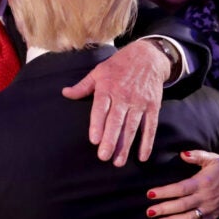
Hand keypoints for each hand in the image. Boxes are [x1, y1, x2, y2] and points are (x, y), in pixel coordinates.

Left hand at [63, 39, 167, 165]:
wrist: (148, 56)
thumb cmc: (119, 65)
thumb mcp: (98, 71)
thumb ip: (83, 86)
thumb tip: (65, 93)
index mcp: (108, 87)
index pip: (101, 108)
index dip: (98, 124)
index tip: (94, 139)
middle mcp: (124, 96)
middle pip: (116, 121)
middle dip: (111, 140)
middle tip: (104, 156)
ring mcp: (139, 102)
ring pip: (132, 127)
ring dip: (126, 145)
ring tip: (118, 162)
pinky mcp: (153, 106)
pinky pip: (150, 127)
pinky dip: (147, 142)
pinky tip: (141, 156)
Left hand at [146, 151, 218, 218]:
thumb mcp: (212, 158)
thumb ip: (196, 155)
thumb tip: (181, 154)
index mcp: (203, 182)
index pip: (180, 188)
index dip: (165, 192)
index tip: (150, 194)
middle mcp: (205, 198)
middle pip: (182, 205)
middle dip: (164, 209)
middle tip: (149, 212)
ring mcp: (209, 210)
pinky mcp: (213, 218)